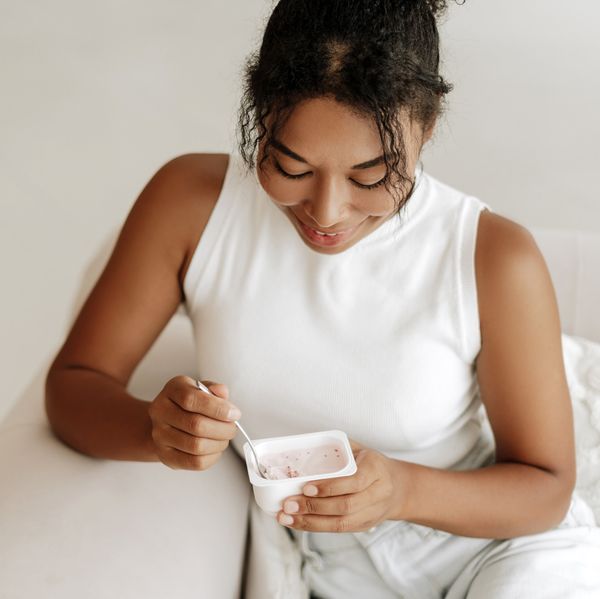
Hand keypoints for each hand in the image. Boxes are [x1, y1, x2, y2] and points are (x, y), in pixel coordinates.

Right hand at [148, 375, 240, 469]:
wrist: (166, 420)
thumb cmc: (188, 403)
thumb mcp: (201, 388)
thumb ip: (214, 389)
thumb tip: (222, 393)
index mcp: (172, 390)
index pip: (192, 399)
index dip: (218, 408)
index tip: (234, 414)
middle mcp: (161, 412)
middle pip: (196, 425)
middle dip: (223, 428)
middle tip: (232, 428)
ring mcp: (160, 435)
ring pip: (196, 446)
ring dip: (219, 443)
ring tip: (224, 438)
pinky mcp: (165, 456)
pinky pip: (194, 462)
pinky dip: (212, 457)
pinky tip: (215, 448)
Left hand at [277, 440, 405, 532]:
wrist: (399, 488)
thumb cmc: (372, 464)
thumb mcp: (360, 449)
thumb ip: (339, 447)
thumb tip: (305, 443)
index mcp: (376, 469)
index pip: (354, 482)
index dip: (329, 487)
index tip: (306, 487)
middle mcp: (378, 494)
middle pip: (345, 506)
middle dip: (313, 507)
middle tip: (288, 504)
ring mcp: (372, 513)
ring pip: (340, 523)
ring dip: (310, 522)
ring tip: (286, 517)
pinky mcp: (364, 526)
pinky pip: (338, 529)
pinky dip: (315, 527)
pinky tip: (297, 523)